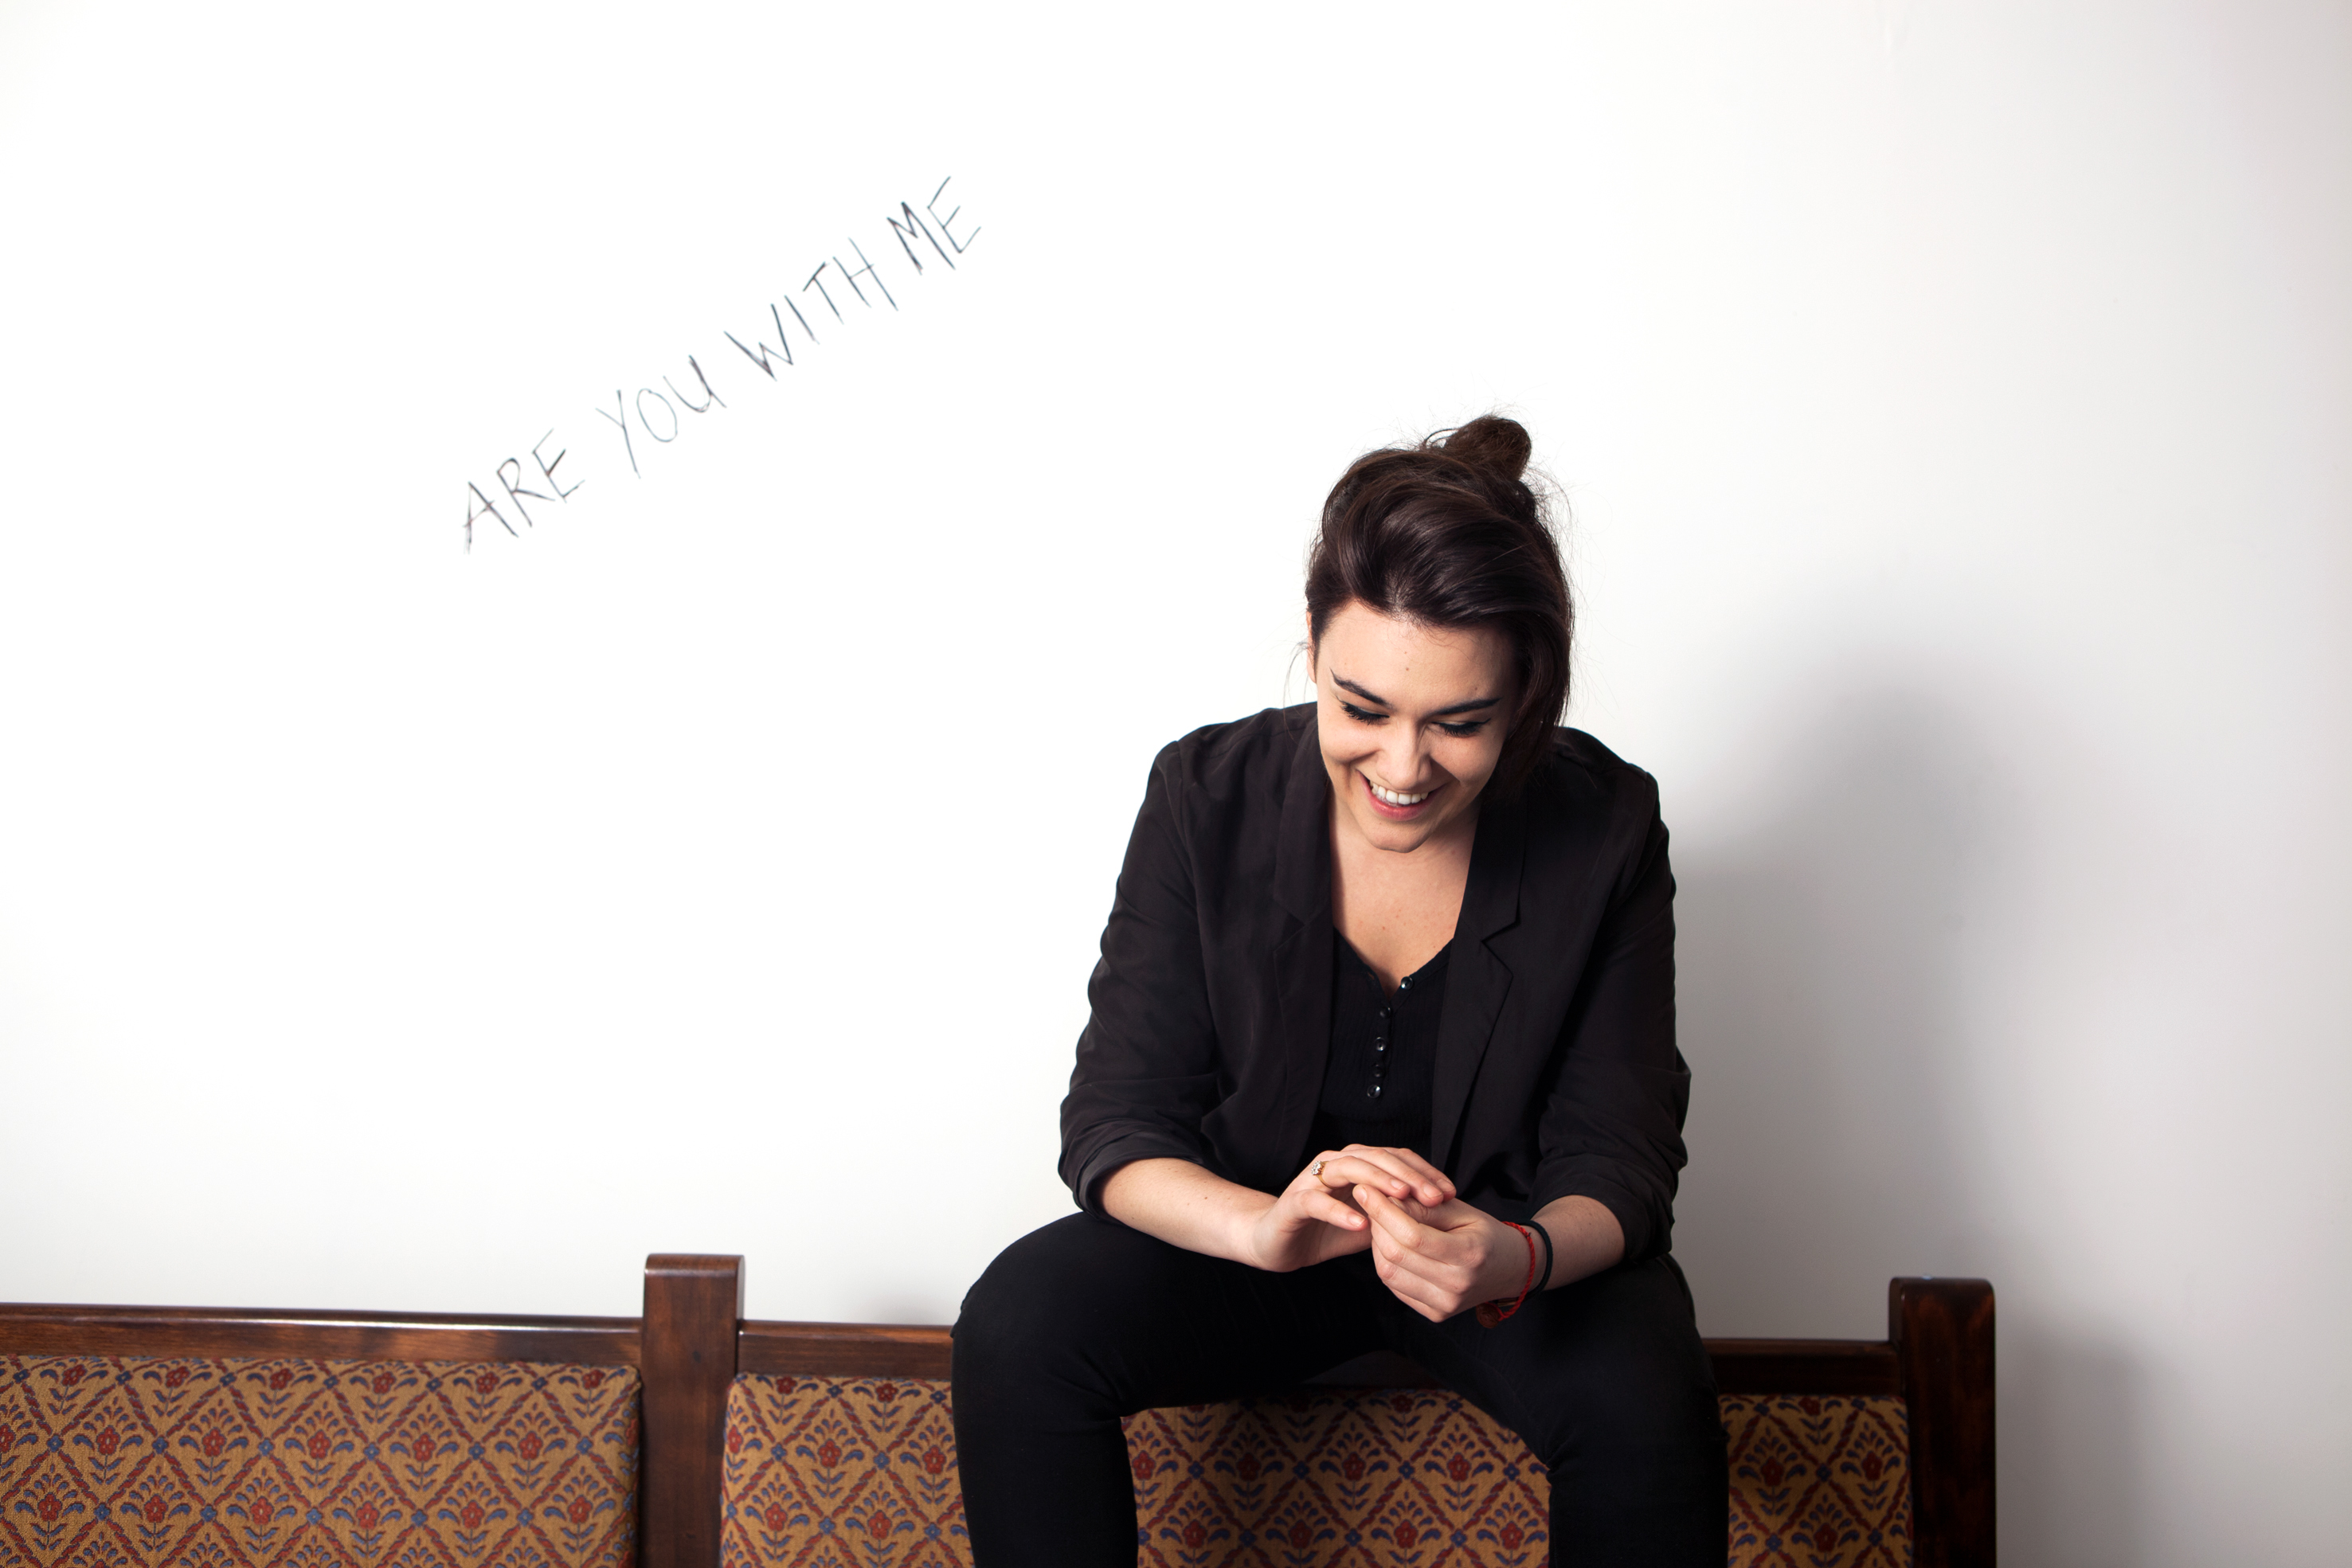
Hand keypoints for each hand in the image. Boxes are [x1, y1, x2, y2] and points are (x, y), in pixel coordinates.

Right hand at [1242, 1145, 1457, 1273]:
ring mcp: (1313, 1179)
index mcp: (1356, 1164)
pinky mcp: (1295, 1201)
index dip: (1424, 1172)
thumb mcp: (1369, 1222)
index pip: (1396, 1158)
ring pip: (1350, 1169)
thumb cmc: (1324, 1230)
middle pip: (1377, 1157)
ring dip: (1379, 1182)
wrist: (1275, 1242)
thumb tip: (1437, 1217)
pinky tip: (1361, 1223)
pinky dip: (1340, 1211)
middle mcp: (1336, 1163)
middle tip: (1435, 1196)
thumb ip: (1395, 1213)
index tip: (1450, 1192)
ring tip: (1403, 1197)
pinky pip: (1318, 1201)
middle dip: (1409, 1175)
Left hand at [1353, 1185, 1535, 1321]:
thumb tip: (1387, 1200)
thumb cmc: (1486, 1234)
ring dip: (1376, 1243)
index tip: (1366, 1189)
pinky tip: (1389, 1242)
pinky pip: (1395, 1286)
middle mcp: (1456, 1286)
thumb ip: (1426, 1208)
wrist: (1510, 1270)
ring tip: (1379, 1221)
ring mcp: (1444, 1305)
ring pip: (1389, 1273)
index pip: (1412, 1236)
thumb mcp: (1463, 1211)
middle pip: (1396, 1255)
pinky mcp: (1434, 1314)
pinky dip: (1386, 1261)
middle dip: (1376, 1223)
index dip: (1383, 1211)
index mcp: (1469, 1255)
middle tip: (1368, 1200)